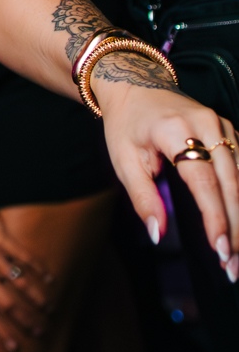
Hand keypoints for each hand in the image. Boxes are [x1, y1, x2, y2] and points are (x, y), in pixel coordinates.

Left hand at [0, 188, 50, 351]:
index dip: (0, 332)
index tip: (15, 348)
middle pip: (5, 303)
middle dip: (24, 321)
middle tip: (40, 332)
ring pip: (19, 283)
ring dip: (37, 298)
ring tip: (49, 309)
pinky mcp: (1, 238)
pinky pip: (24, 257)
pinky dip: (39, 269)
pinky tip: (50, 279)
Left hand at [96, 78, 238, 270]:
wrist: (134, 84)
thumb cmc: (126, 125)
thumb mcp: (123, 161)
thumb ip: (143, 198)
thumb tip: (158, 235)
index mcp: (177, 130)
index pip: (204, 181)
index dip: (216, 218)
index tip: (221, 250)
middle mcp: (207, 124)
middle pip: (232, 183)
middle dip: (236, 227)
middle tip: (233, 266)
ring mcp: (222, 126)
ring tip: (237, 255)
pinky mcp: (229, 131)